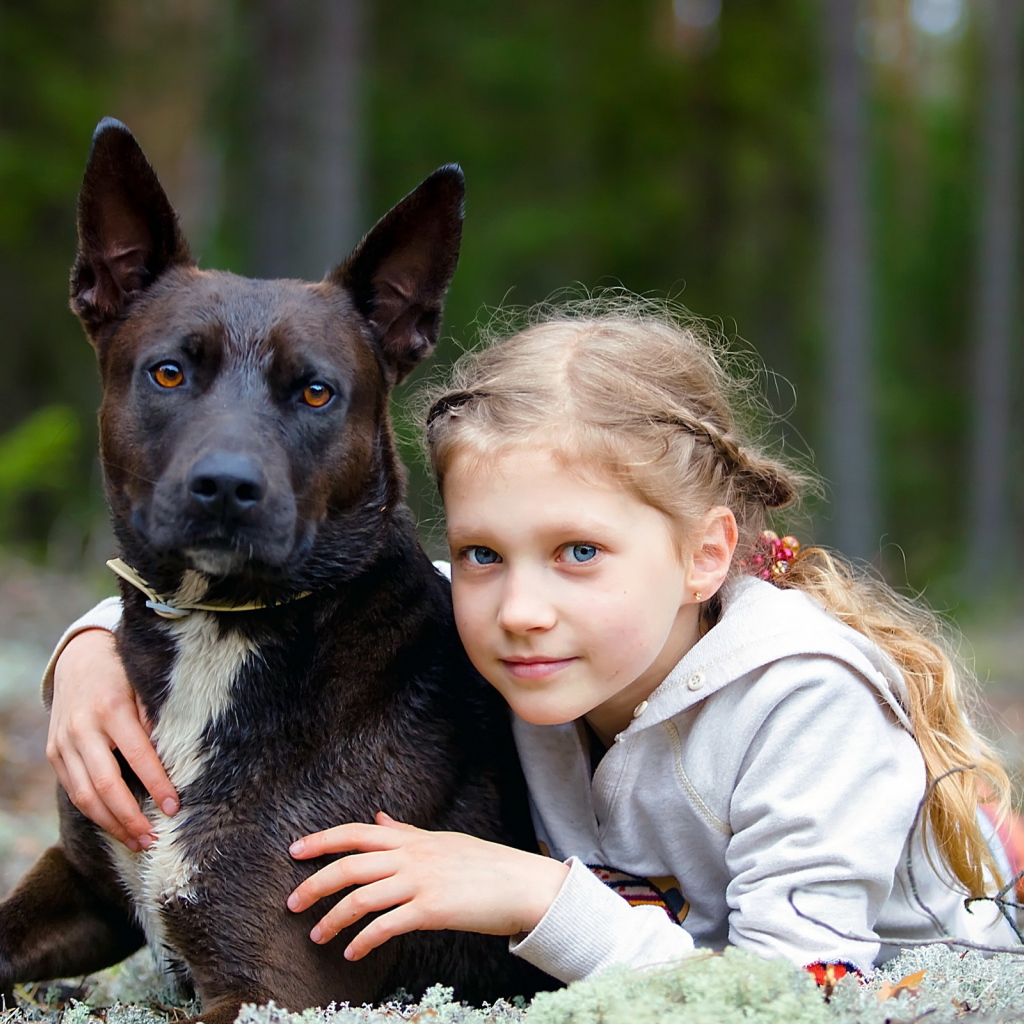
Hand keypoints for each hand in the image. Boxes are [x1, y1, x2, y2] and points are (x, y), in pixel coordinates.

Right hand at [46, 628, 178, 849]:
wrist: (78, 659)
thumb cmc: (123, 673)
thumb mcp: (143, 686)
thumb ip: (156, 718)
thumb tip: (174, 756)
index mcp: (111, 709)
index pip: (138, 756)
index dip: (156, 785)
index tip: (174, 807)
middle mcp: (83, 729)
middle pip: (105, 785)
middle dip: (129, 818)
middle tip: (153, 840)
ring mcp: (63, 743)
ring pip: (84, 795)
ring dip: (110, 824)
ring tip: (136, 842)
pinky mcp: (53, 753)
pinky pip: (72, 790)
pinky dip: (93, 811)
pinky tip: (114, 825)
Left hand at [287, 811, 568, 959]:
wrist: (522, 884)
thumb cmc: (483, 865)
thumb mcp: (441, 842)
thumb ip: (405, 833)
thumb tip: (378, 818)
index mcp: (411, 840)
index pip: (356, 834)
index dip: (322, 840)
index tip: (294, 850)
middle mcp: (411, 857)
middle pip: (349, 866)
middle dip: (315, 885)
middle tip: (291, 904)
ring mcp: (421, 882)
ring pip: (361, 898)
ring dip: (333, 919)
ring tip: (318, 937)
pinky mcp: (432, 910)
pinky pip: (386, 926)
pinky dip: (363, 940)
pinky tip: (352, 952)